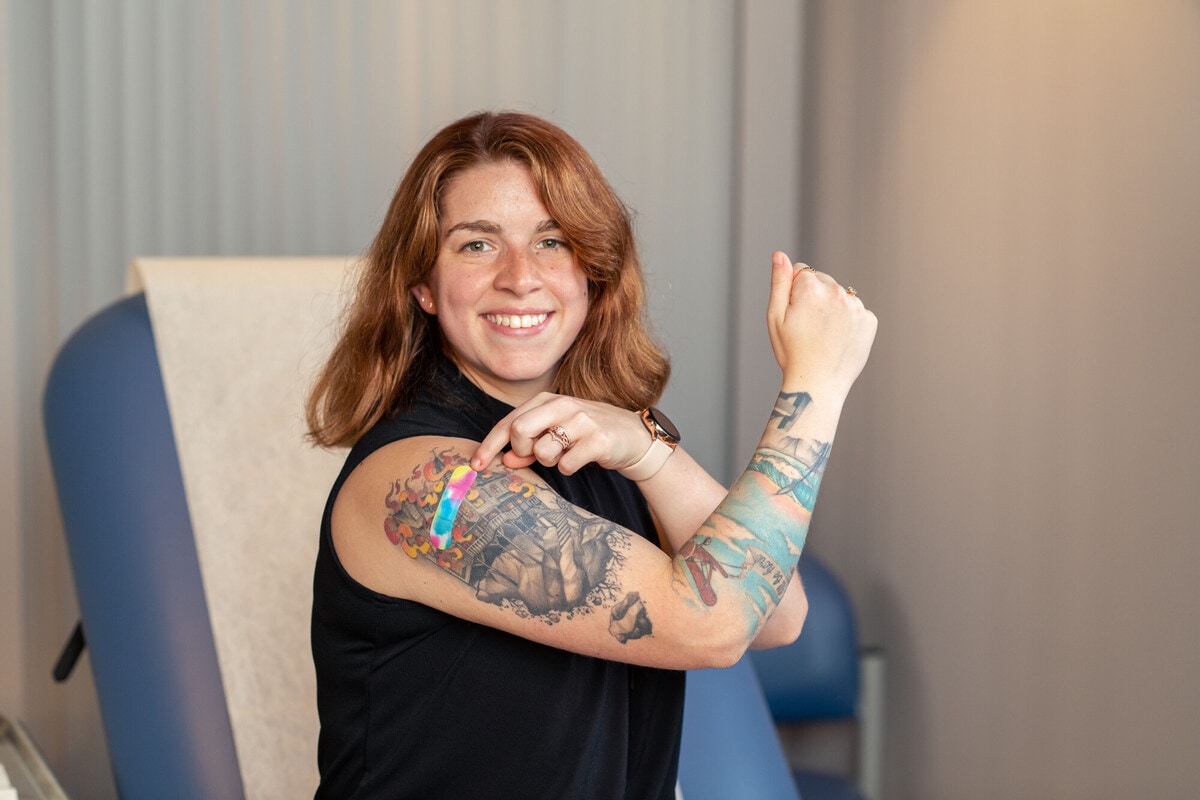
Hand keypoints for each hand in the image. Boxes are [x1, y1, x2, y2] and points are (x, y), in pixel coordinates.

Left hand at [471, 393, 650, 474]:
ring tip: (567, 454)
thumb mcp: (556, 435)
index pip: (509, 422)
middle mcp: (564, 405)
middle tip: (536, 456)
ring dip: (550, 462)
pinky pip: (566, 464)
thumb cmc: (588, 435)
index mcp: (549, 400)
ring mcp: (582, 421)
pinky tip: (582, 459)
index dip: (489, 445)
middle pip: (520, 432)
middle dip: (522, 451)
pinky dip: (569, 468)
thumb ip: (529, 446)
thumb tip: (505, 460)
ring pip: (543, 452)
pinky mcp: (598, 440)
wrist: (633, 437)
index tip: (476, 465)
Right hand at [767, 251, 876, 395]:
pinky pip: (856, 311)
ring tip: (824, 335)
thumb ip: (779, 282)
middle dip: (814, 297)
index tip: (794, 315)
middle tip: (808, 328)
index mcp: (810, 288)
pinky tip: (838, 339)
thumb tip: (779, 254)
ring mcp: (857, 306)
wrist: (818, 385)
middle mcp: (837, 291)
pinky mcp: (870, 320)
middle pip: (822, 281)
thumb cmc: (791, 352)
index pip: (801, 271)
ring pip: (840, 295)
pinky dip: (848, 321)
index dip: (793, 293)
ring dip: (832, 308)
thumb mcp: (775, 317)